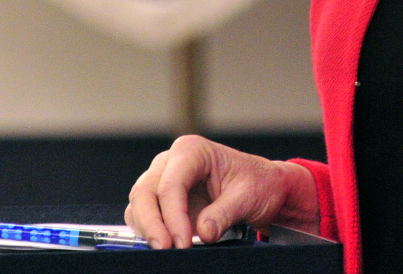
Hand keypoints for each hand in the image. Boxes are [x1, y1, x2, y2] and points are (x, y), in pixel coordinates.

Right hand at [125, 135, 318, 248]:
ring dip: (147, 229)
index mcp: (193, 150)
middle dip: (152, 224)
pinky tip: (165, 245)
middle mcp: (172, 161)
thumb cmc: (257, 183)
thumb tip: (203, 232)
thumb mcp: (248, 196)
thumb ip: (224, 212)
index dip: (173, 216)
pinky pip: (142, 215)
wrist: (263, 188)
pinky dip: (148, 231)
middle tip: (166, 251)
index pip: (171, 184)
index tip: (183, 243)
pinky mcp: (162, 199)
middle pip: (145, 191)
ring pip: (139, 204)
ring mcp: (163, 178)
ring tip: (167, 251)